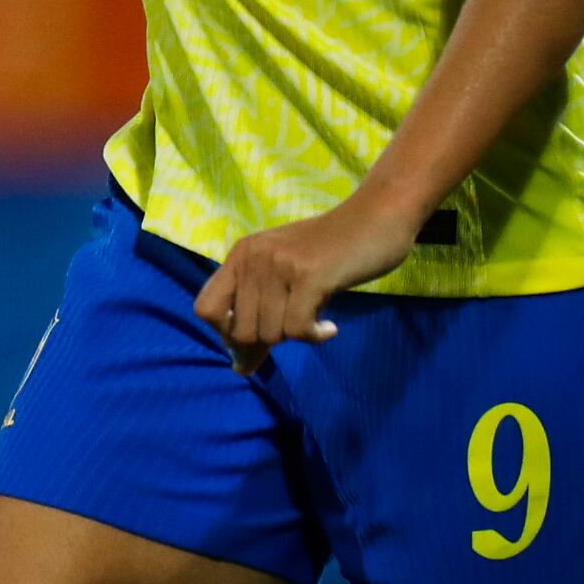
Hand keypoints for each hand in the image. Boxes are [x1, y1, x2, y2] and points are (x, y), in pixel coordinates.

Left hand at [192, 193, 423, 374]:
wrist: (378, 215)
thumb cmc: (333, 249)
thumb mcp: (286, 274)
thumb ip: (259, 313)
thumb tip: (241, 369)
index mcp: (242, 253)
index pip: (205, 308)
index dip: (226, 332)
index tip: (256, 332)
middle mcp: (255, 256)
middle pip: (241, 331)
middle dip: (268, 340)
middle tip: (296, 326)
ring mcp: (281, 264)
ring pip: (270, 333)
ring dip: (295, 334)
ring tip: (314, 316)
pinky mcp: (310, 275)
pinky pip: (298, 329)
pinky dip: (314, 336)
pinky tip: (329, 328)